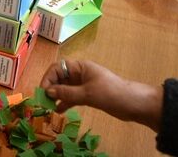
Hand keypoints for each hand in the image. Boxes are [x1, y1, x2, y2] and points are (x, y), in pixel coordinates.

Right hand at [40, 60, 161, 131]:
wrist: (134, 104)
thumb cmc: (111, 93)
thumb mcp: (88, 93)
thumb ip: (67, 93)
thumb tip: (47, 91)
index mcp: (80, 67)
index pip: (58, 68)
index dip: (48, 78)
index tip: (43, 91)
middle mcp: (80, 74)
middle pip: (60, 78)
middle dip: (50, 88)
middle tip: (43, 101)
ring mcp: (84, 85)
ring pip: (65, 88)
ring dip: (56, 96)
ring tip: (49, 107)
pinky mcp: (89, 96)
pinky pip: (72, 97)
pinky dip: (65, 102)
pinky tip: (59, 110)